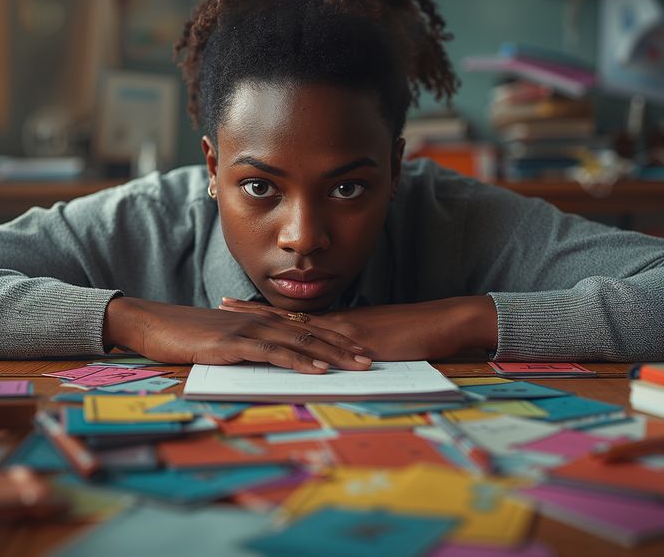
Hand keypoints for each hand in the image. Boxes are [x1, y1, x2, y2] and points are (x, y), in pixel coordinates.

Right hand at [103, 297, 371, 373]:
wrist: (153, 323)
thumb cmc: (186, 335)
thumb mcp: (224, 342)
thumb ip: (250, 348)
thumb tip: (272, 362)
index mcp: (260, 320)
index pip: (306, 327)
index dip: (336, 337)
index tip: (360, 348)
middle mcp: (260, 321)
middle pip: (312, 332)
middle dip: (344, 345)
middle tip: (371, 358)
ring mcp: (248, 330)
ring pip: (299, 341)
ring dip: (331, 354)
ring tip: (356, 366)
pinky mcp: (233, 343)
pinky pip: (273, 353)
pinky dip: (298, 360)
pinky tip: (316, 369)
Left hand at [218, 296, 498, 360]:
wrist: (442, 322)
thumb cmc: (413, 333)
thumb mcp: (375, 340)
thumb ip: (350, 346)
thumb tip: (330, 358)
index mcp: (337, 321)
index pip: (292, 316)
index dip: (263, 311)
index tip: (236, 305)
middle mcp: (336, 321)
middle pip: (286, 316)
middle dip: (252, 313)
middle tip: (221, 305)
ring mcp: (346, 329)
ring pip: (298, 325)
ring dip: (266, 322)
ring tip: (236, 318)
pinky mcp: (360, 341)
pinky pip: (325, 343)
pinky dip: (301, 343)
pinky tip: (280, 343)